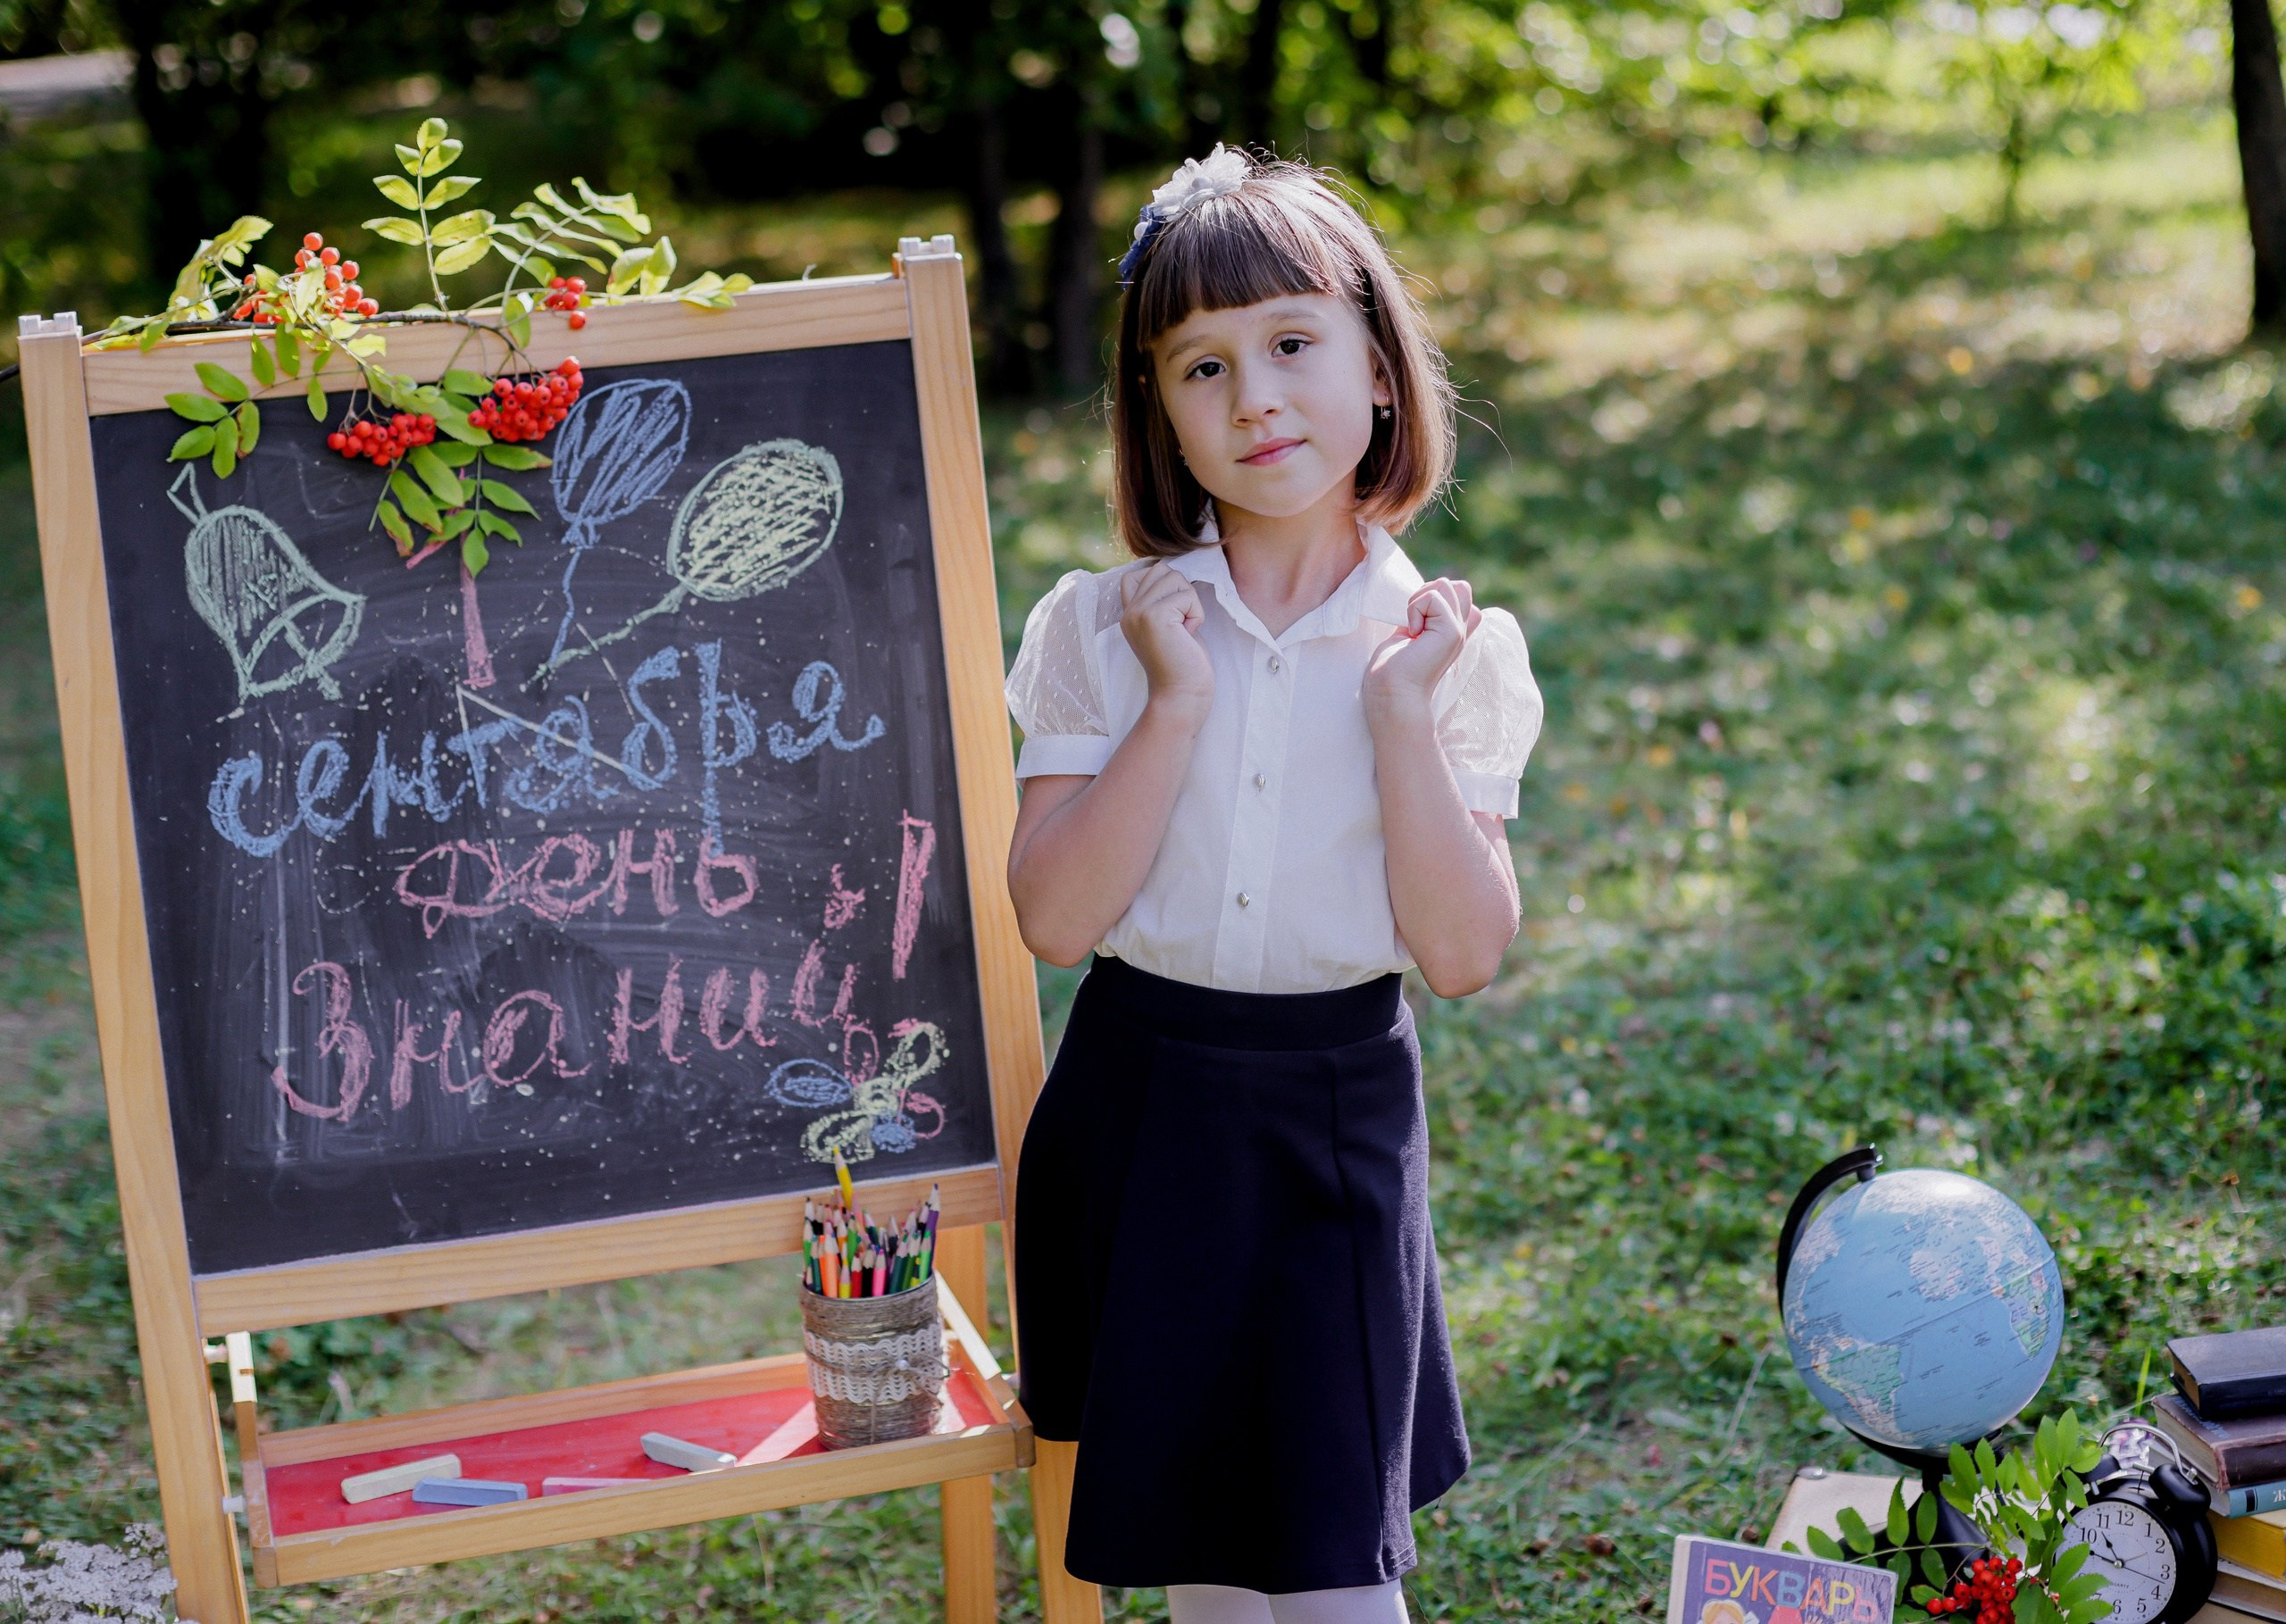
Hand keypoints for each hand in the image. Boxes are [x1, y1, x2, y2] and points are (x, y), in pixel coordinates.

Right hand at [1119, 562, 1214, 721]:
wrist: (1181, 696)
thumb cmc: (1183, 665)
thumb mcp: (1168, 626)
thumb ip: (1162, 601)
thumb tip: (1173, 573)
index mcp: (1129, 614)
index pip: (1137, 573)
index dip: (1162, 582)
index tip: (1174, 613)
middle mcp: (1129, 611)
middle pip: (1161, 570)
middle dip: (1182, 591)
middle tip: (1182, 624)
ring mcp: (1138, 613)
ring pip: (1175, 578)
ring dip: (1190, 603)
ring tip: (1185, 630)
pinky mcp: (1154, 616)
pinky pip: (1187, 596)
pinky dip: (1197, 615)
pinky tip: (1189, 635)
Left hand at [1365, 577, 1479, 720]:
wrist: (1391, 694)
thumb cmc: (1393, 670)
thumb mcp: (1411, 634)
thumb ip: (1424, 617)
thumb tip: (1429, 597)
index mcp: (1454, 631)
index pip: (1459, 592)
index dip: (1432, 598)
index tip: (1415, 626)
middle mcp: (1462, 630)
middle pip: (1456, 585)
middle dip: (1427, 593)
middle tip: (1414, 623)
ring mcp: (1459, 631)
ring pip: (1445, 584)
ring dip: (1418, 601)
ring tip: (1412, 629)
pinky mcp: (1451, 631)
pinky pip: (1432, 597)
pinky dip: (1414, 610)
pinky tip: (1412, 634)